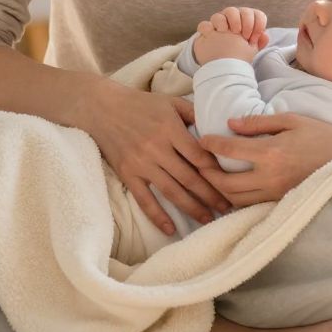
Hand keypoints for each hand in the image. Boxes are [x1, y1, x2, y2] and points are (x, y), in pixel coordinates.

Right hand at [82, 86, 232, 234]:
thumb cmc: (140, 104)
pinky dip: (157, 216)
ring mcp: (141, 163)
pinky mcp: (128, 174)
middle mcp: (157, 148)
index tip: (230, 183)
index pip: (200, 156)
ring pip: (172, 191)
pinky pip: (144, 199)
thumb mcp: (170, 101)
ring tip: (208, 220)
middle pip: (190, 178)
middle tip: (228, 209)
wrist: (102, 108)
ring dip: (192, 208)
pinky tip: (170, 229)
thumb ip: (193, 113)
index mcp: (170, 129)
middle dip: (211, 196)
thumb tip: (218, 126)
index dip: (216, 172)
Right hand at [195, 6, 268, 61]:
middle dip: (245, 20)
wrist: (221, 64)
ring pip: (220, 15)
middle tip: (245, 35)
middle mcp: (232, 20)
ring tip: (230, 32)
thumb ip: (258, 42)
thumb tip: (264, 36)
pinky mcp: (206, 32)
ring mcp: (218, 24)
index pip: (255, 14)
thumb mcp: (251, 50)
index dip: (258, 22)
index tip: (255, 36)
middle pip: (237, 10)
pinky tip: (215, 34)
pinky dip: (209, 28)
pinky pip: (204, 25)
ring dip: (227, 22)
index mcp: (246, 21)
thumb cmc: (238, 54)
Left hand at [196, 112, 331, 206]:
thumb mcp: (291, 120)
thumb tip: (230, 123)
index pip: (230, 150)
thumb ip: (258, 123)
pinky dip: (235, 200)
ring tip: (210, 177)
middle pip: (225, 183)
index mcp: (271, 152)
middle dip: (206, 173)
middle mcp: (270, 177)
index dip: (210, 144)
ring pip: (234, 200)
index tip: (201, 139)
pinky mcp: (280, 203)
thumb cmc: (320, 135)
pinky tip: (230, 190)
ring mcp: (275, 194)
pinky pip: (249, 206)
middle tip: (198, 162)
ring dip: (218, 190)